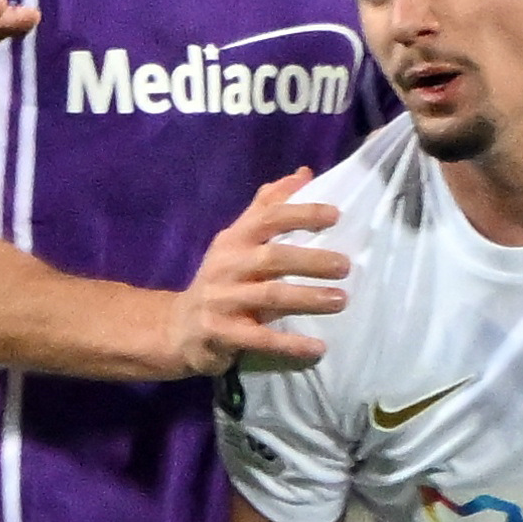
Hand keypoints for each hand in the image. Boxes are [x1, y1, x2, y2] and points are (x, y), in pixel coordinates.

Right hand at [165, 173, 345, 372]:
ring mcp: (222, 301)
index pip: (268, 218)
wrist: (177, 328)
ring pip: (270, 297)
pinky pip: (261, 339)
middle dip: (311, 260)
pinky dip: (290, 344)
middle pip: (272, 258)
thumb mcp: (237, 241)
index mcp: (233, 240)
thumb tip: (303, 173)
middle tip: (345, 266)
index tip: (335, 215)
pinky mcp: (221, 334)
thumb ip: (267, 208)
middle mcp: (226, 267)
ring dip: (308, 298)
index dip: (301, 214)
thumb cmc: (221, 280)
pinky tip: (317, 348)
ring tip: (341, 301)